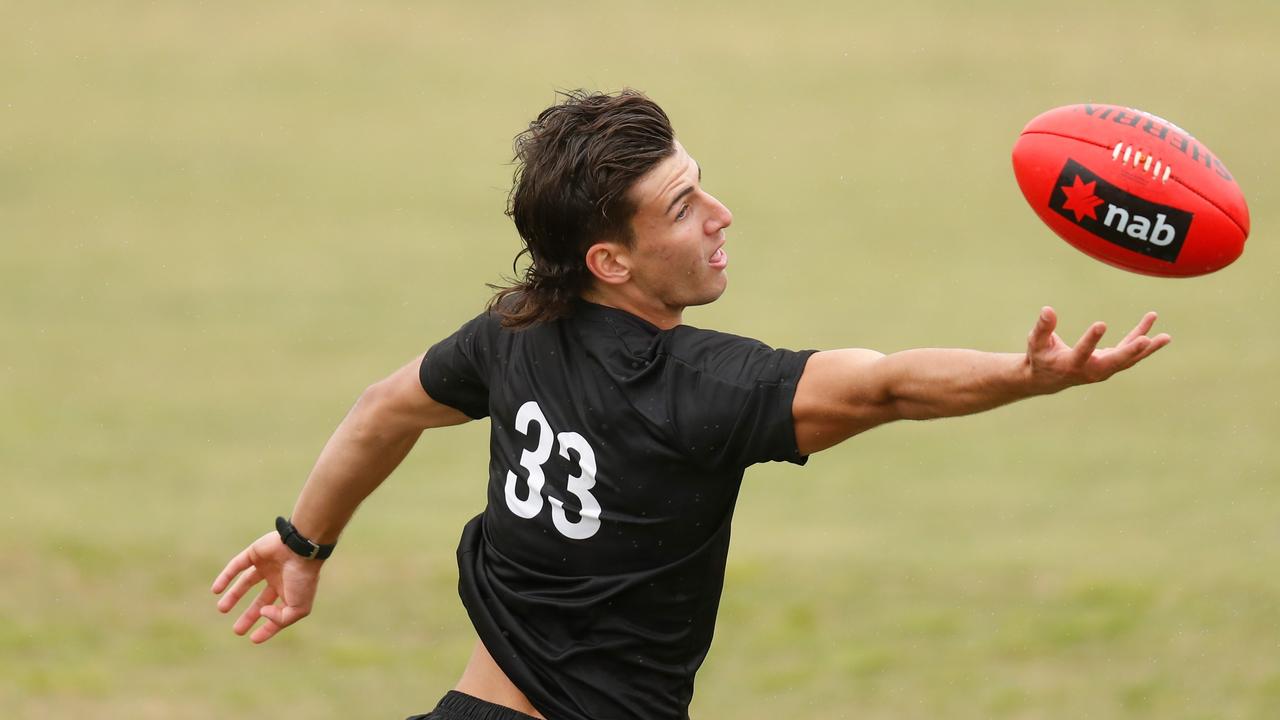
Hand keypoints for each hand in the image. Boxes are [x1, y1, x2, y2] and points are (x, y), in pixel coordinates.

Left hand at [211, 531, 322, 642]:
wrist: (301, 548)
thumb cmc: (303, 579)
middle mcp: (278, 579)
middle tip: (236, 631)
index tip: (252, 638)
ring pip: (246, 582)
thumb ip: (280, 619)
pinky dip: (225, 577)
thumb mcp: (298, 608)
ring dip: (233, 596)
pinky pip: (237, 565)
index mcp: (291, 592)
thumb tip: (261, 613)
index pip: (277, 612)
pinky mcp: (254, 553)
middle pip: (260, 600)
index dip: (267, 627)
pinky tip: (215, 590)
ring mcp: (266, 565)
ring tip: (221, 609)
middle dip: (249, 616)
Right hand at [1026, 306, 1170, 393]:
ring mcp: (1103, 369)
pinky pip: (1128, 351)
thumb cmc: (1040, 358)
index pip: (1083, 352)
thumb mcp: (1036, 342)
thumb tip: (1048, 309)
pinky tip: (1152, 323)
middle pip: (1114, 362)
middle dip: (1131, 351)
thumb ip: (1043, 327)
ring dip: (1147, 348)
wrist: (1048, 379)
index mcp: (1071, 365)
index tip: (1101, 324)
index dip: (1091, 339)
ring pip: (1128, 359)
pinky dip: (1141, 339)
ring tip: (1166, 337)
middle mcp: (1091, 371)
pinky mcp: (1110, 363)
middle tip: (1147, 340)